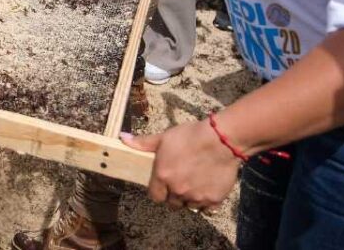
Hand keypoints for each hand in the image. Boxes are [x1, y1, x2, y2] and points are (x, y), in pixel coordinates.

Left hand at [122, 119, 241, 212]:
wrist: (220, 140)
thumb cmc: (190, 136)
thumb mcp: (164, 137)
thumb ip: (144, 143)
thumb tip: (123, 139)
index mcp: (162, 176)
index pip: (155, 196)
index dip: (159, 191)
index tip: (164, 184)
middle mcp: (177, 190)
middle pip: (172, 203)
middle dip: (174, 195)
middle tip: (181, 182)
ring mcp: (196, 196)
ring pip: (189, 206)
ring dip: (190, 199)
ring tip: (195, 184)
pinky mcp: (213, 199)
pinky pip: (207, 208)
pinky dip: (207, 202)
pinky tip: (208, 188)